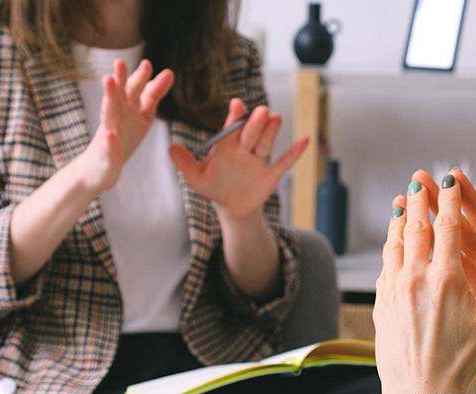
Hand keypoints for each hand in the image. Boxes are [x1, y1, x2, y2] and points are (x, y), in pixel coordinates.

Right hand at [76, 58, 174, 193]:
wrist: (100, 168)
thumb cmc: (122, 137)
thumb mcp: (142, 115)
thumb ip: (153, 95)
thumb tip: (169, 72)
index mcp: (130, 109)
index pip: (138, 91)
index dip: (142, 78)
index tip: (147, 64)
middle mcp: (118, 116)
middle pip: (121, 96)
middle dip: (121, 80)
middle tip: (120, 62)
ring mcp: (109, 134)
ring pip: (108, 114)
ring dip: (108, 99)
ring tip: (107, 81)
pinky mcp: (105, 155)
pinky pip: (108, 149)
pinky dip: (109, 142)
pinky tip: (110, 136)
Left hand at [168, 98, 309, 221]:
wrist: (232, 206)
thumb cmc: (214, 187)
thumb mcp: (196, 177)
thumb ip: (185, 162)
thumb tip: (170, 148)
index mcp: (227, 145)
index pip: (232, 128)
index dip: (235, 117)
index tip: (237, 105)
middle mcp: (245, 148)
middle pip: (251, 133)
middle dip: (255, 123)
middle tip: (261, 111)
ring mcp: (259, 160)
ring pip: (266, 143)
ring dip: (272, 132)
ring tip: (276, 118)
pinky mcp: (271, 173)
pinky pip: (284, 162)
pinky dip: (295, 152)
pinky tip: (305, 139)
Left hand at [373, 171, 475, 393]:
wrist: (419, 392)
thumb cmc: (459, 360)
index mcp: (447, 279)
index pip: (448, 227)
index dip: (449, 200)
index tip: (449, 181)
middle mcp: (416, 278)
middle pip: (416, 227)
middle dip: (418, 200)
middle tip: (419, 181)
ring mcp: (394, 289)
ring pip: (395, 242)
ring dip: (399, 218)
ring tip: (401, 201)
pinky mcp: (381, 302)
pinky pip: (385, 264)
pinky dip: (390, 244)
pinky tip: (393, 240)